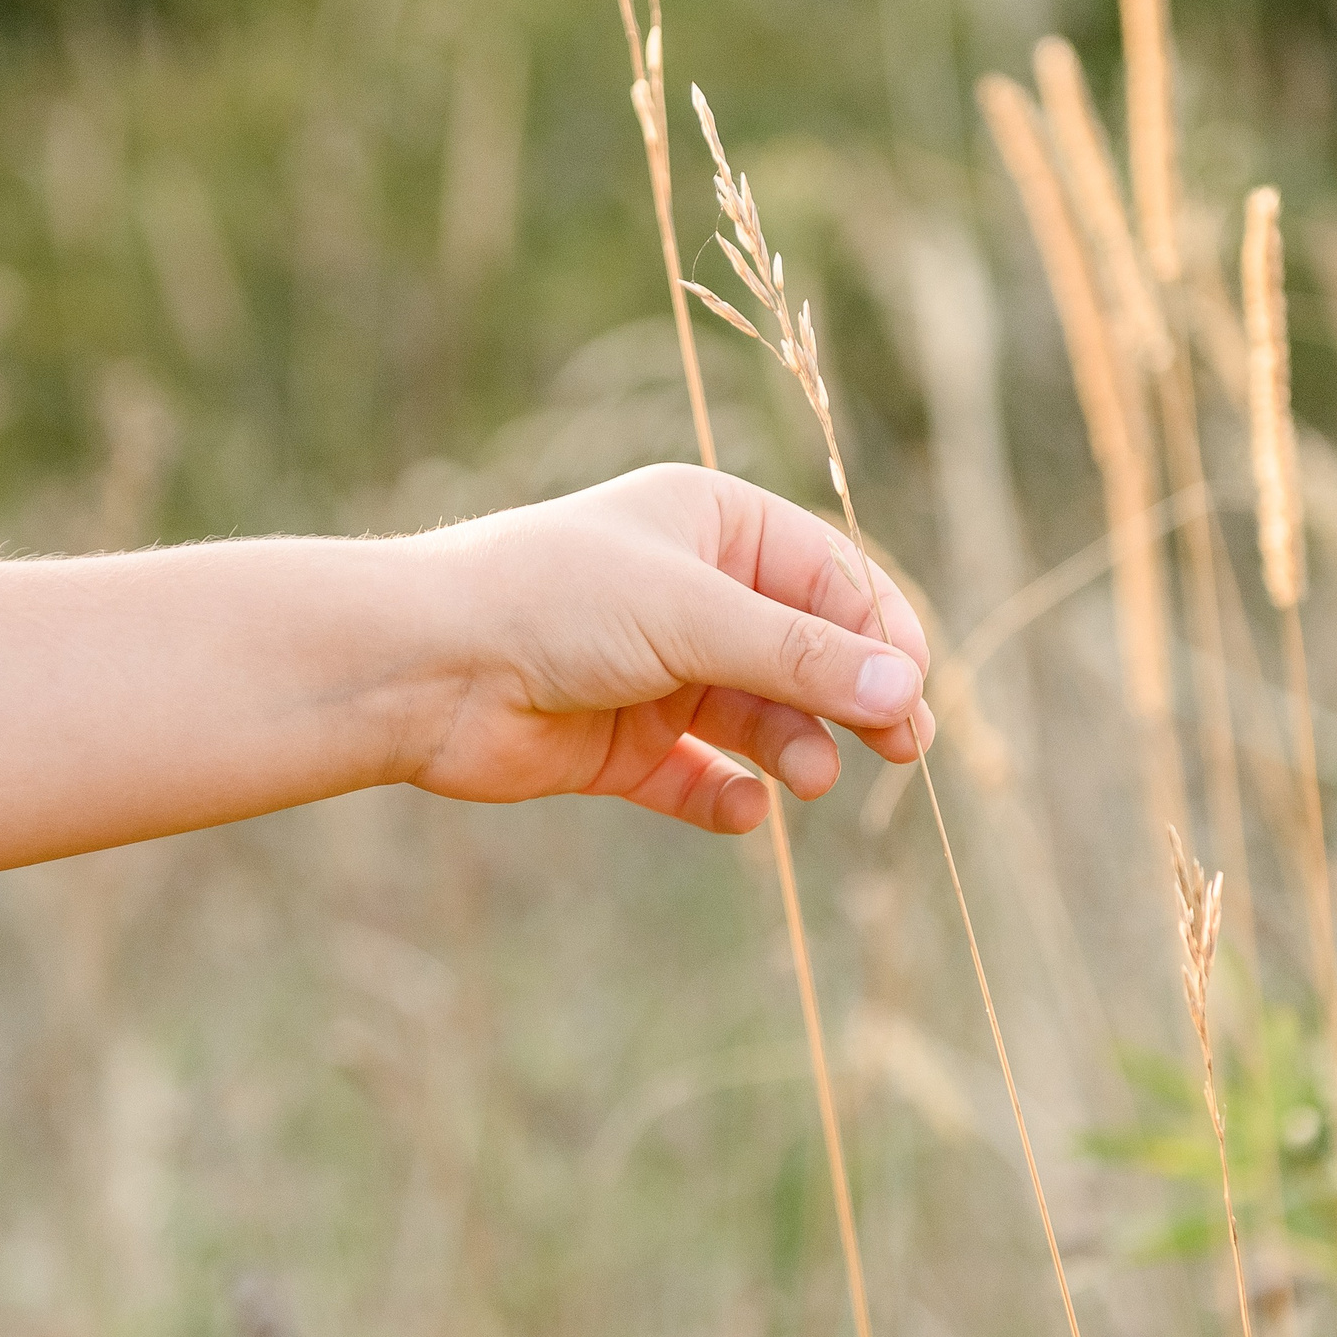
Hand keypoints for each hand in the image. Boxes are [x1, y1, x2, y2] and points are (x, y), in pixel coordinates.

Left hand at [410, 463, 936, 834]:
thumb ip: (802, 656)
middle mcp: (692, 594)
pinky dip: (729, 797)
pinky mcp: (625, 745)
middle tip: (903, 749)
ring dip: (796, 747)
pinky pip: (702, 777)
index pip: (830, 578)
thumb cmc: (552, 601)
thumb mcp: (693, 614)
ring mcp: (660, 672)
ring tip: (809, 779)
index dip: (880, 632)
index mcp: (714, 526)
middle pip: (807, 652)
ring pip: (762, 716)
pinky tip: (745, 811)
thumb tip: (908, 688)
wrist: (421, 667)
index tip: (914, 689)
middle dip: (854, 699)